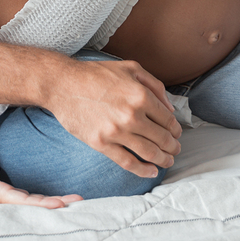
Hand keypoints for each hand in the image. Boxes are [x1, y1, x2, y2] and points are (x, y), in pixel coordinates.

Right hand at [0, 152, 82, 207]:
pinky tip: (63, 202)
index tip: (59, 204)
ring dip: (56, 203)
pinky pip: (33, 201)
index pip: (21, 201)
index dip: (40, 204)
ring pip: (35, 204)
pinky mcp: (11, 197)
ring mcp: (9, 200)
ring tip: (78, 202)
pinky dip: (47, 201)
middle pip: (34, 206)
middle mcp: (5, 200)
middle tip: (79, 203)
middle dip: (56, 205)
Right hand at [46, 58, 182, 178]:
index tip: (176, 134)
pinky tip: (151, 172)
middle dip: (173, 147)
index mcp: (141, 95)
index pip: (168, 119)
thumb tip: (170, 107)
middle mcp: (131, 115)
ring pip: (148, 152)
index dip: (175, 129)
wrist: (63, 84)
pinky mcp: (101, 143)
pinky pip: (127, 162)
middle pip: (162, 138)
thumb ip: (155, 85)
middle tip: (175, 150)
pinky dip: (142, 170)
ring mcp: (116, 131)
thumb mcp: (130, 68)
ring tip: (167, 161)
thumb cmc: (96, 74)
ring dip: (163, 159)